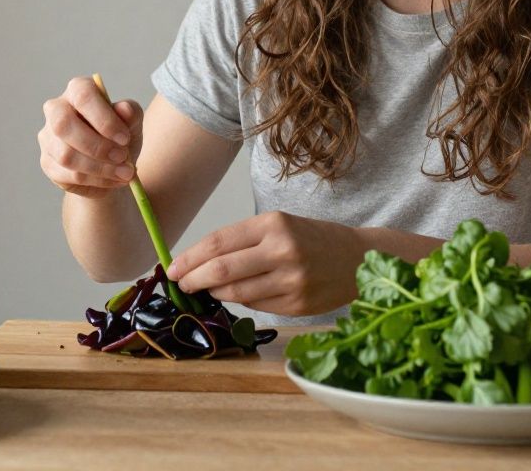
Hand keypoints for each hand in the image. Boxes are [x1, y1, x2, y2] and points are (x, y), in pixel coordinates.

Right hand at [38, 76, 143, 198]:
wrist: (114, 165)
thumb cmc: (120, 136)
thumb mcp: (133, 123)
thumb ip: (131, 114)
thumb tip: (124, 109)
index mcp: (77, 90)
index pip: (83, 95)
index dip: (103, 118)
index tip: (125, 138)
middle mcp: (56, 110)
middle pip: (63, 124)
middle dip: (97, 145)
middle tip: (123, 157)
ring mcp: (48, 137)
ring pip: (66, 155)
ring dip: (101, 167)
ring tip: (125, 172)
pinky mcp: (48, 163)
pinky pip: (70, 175)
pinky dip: (97, 180)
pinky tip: (113, 179)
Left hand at [165, 211, 358, 316]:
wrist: (358, 258)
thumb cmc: (312, 238)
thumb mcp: (280, 225)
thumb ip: (243, 242)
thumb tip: (200, 262)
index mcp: (273, 224)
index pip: (218, 243)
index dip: (190, 258)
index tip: (173, 267)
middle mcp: (281, 251)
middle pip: (221, 270)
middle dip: (193, 279)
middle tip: (180, 284)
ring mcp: (291, 280)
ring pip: (235, 293)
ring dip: (213, 293)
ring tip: (206, 289)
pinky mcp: (297, 304)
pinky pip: (255, 305)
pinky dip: (239, 301)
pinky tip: (236, 294)